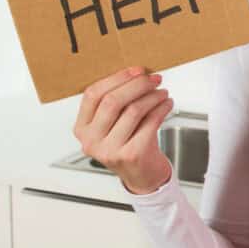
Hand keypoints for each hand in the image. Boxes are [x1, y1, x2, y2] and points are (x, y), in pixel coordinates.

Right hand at [72, 65, 174, 194]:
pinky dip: (162, 108)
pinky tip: (167, 104)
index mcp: (82, 128)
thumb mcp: (112, 126)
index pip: (93, 95)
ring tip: (162, 92)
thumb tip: (137, 74)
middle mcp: (92, 140)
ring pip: (133, 110)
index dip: (116, 79)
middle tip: (154, 79)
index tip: (136, 71)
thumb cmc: (129, 145)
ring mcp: (110, 150)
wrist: (142, 176)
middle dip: (137, 85)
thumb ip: (115, 103)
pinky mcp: (131, 154)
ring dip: (153, 96)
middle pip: (112, 101)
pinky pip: (150, 122)